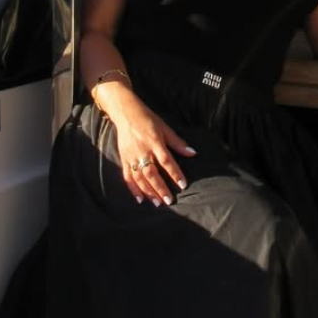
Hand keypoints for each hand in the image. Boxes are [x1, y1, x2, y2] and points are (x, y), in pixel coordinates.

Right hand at [102, 88, 195, 205]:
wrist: (126, 113)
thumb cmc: (148, 120)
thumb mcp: (165, 128)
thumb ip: (177, 142)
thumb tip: (193, 153)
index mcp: (155, 142)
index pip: (166, 161)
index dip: (175, 173)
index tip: (183, 185)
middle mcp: (142, 151)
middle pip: (152, 173)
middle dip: (160, 188)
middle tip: (169, 201)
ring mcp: (131, 156)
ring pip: (140, 178)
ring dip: (148, 191)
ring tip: (158, 203)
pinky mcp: (124, 159)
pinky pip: (128, 177)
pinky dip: (133, 189)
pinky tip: (140, 199)